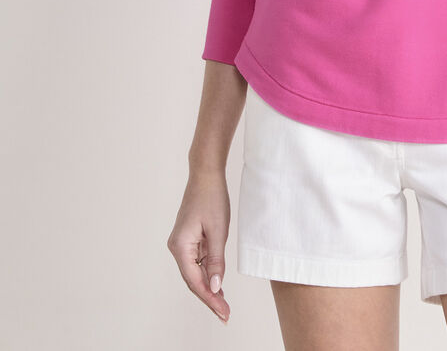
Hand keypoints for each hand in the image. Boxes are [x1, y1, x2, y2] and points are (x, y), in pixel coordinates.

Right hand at [166, 168, 231, 323]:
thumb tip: (215, 286)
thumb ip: (216, 260)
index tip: (223, 313)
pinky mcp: (189, 239)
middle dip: (209, 297)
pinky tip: (218, 284)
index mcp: (180, 246)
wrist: (206, 174)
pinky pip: (198, 261)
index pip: (195, 281)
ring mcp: (182, 244)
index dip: (210, 299)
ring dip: (209, 286)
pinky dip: (208, 272)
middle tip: (225, 315)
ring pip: (195, 272)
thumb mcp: (219, 231)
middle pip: (193, 280)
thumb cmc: (212, 198)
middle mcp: (177, 247)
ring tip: (224, 304)